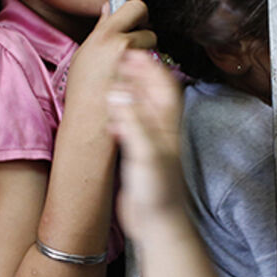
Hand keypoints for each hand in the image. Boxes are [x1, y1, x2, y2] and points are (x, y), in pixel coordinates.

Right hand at [66, 0, 156, 111]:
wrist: (89, 122)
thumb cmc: (83, 90)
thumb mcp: (85, 54)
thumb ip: (101, 29)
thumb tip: (109, 8)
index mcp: (104, 36)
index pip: (134, 6)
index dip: (136, 12)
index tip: (134, 19)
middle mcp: (120, 45)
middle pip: (147, 27)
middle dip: (142, 33)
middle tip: (130, 46)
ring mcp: (135, 62)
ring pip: (152, 46)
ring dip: (145, 54)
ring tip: (126, 69)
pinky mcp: (147, 78)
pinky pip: (153, 64)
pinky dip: (147, 70)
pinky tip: (133, 81)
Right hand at [108, 50, 188, 240]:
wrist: (158, 225)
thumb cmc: (158, 191)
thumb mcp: (145, 152)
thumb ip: (132, 120)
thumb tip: (118, 91)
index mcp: (167, 123)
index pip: (162, 84)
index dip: (148, 65)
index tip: (131, 51)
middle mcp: (160, 129)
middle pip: (152, 92)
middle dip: (138, 73)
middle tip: (120, 59)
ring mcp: (150, 142)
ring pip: (141, 108)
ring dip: (129, 92)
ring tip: (113, 80)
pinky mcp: (138, 156)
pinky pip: (130, 126)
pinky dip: (121, 115)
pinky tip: (110, 116)